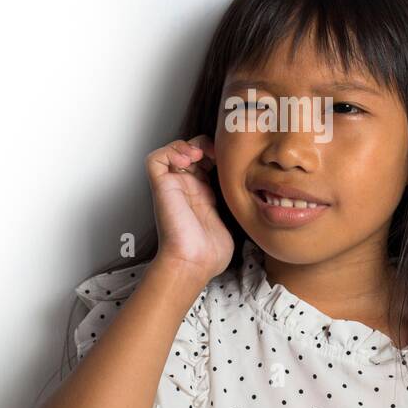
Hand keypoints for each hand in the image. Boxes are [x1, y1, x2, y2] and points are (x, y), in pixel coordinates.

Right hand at [144, 135, 233, 282]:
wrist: (193, 262)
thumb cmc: (209, 252)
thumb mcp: (232, 220)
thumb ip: (236, 204)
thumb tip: (251, 193)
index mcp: (201, 194)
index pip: (205, 161)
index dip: (216, 153)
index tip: (229, 158)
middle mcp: (185, 188)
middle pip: (189, 151)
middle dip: (204, 145)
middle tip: (217, 153)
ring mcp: (172, 187)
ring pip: (171, 151)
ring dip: (186, 145)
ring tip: (200, 154)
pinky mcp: (160, 187)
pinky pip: (155, 160)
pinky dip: (170, 152)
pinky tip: (187, 159)